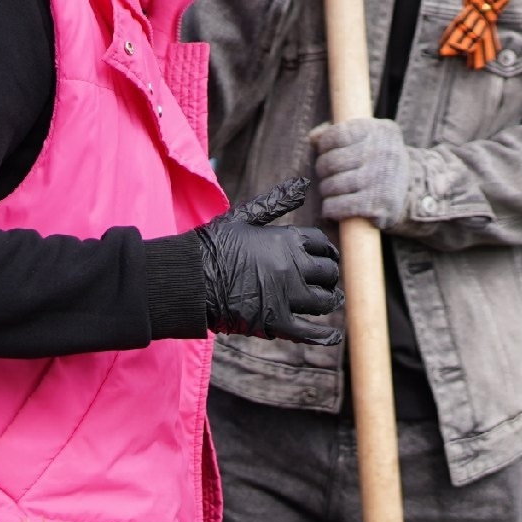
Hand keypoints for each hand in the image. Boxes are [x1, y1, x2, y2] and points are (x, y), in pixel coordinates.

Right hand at [195, 188, 341, 342]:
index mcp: (287, 239)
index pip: (322, 244)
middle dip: (329, 278)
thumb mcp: (243, 217)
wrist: (187, 277)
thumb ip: (275, 202)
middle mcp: (292, 266)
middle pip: (328, 273)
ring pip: (323, 301)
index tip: (327, 259)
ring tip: (327, 301)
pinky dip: (324, 336)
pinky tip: (333, 337)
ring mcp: (286, 295)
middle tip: (326, 283)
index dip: (328, 252)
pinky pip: (309, 331)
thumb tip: (303, 183)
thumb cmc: (211, 245)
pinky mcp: (275, 321)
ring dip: (327, 301)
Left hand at [310, 117, 410, 226]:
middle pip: (331, 162)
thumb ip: (340, 131)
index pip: (337, 135)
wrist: (414, 191)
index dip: (324, 145)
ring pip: (332, 185)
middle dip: (323, 170)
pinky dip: (330, 209)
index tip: (326, 152)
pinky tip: (332, 208)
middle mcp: (383, 154)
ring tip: (333, 191)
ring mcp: (381, 180)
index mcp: (381, 131)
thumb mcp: (369, 137)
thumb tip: (313, 138)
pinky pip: (338, 206)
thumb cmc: (379, 161)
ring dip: (326, 190)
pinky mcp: (378, 206)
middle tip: (329, 175)